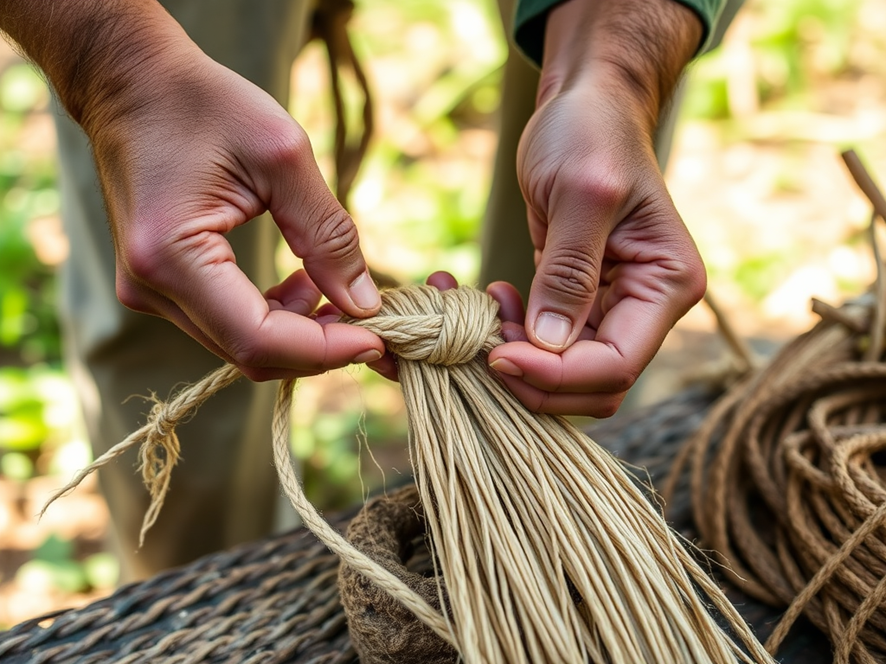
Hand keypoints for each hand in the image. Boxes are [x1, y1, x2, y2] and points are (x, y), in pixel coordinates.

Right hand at [82, 24, 383, 380]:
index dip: (326, 349)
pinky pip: (226, 324)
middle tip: (368, 313)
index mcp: (171, 256)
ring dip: (299, 332)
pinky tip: (301, 284)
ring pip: (240, 345)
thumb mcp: (283, 156)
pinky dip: (273, 317)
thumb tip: (364, 303)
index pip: (259, 339)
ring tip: (331, 285)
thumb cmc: (205, 102)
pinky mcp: (158, 286)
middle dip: (319, 345)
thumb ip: (327, 235)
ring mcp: (148, 292)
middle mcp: (150, 288)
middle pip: (250, 352)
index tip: (379, 335)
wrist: (132, 82)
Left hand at [486, 0, 705, 416]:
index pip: (616, 365)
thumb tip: (549, 343)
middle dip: (533, 377)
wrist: (583, 106)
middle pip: (591, 385)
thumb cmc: (590, 134)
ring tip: (477, 310)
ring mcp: (612, 308)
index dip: (556, 375)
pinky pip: (545, 344)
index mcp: (666, 287)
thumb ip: (569, 271)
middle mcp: (645, 308)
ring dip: (515, 358)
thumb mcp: (581, 194)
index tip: (497, 355)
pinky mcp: (578, 301)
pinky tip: (487, 299)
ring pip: (563, 372)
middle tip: (480, 344)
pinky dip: (510, 335)